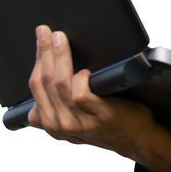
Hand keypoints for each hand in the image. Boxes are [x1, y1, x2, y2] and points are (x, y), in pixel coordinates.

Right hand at [27, 24, 156, 157]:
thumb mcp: (74, 118)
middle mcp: (60, 125)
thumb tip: (43, 75)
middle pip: (44, 82)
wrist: (135, 139)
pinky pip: (80, 93)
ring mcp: (79, 122)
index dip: (37, 59)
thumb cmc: (106, 122)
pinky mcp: (99, 115)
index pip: (36, 87)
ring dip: (59, 57)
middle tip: (45, 32)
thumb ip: (56, 105)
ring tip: (61, 39)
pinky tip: (84, 70)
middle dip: (44, 52)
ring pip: (60, 83)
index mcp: (50, 124)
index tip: (41, 38)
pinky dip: (80, 78)